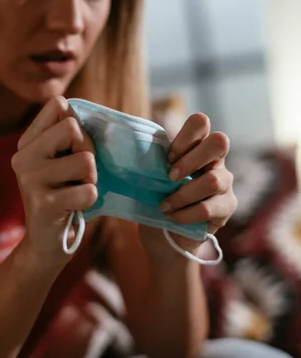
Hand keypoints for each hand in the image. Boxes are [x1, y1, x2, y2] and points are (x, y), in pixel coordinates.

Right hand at [11, 96, 97, 273]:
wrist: (45, 244)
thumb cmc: (62, 196)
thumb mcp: (60, 161)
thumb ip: (67, 135)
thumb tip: (77, 110)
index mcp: (27, 142)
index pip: (59, 106)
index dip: (78, 125)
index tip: (73, 148)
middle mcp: (22, 157)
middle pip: (73, 129)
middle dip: (88, 152)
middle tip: (79, 174)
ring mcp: (30, 180)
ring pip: (86, 160)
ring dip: (91, 179)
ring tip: (76, 191)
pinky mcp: (43, 204)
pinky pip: (89, 190)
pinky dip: (90, 199)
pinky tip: (74, 208)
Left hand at [141, 113, 236, 256]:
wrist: (167, 234)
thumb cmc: (159, 196)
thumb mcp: (154, 175)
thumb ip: (153, 160)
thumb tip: (130, 148)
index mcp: (197, 145)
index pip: (200, 123)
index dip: (185, 137)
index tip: (167, 157)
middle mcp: (217, 159)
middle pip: (219, 142)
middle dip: (190, 160)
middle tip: (169, 177)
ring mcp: (226, 182)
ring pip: (213, 180)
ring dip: (182, 194)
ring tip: (164, 205)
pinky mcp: (227, 206)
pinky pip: (208, 208)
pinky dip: (185, 214)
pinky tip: (172, 217)